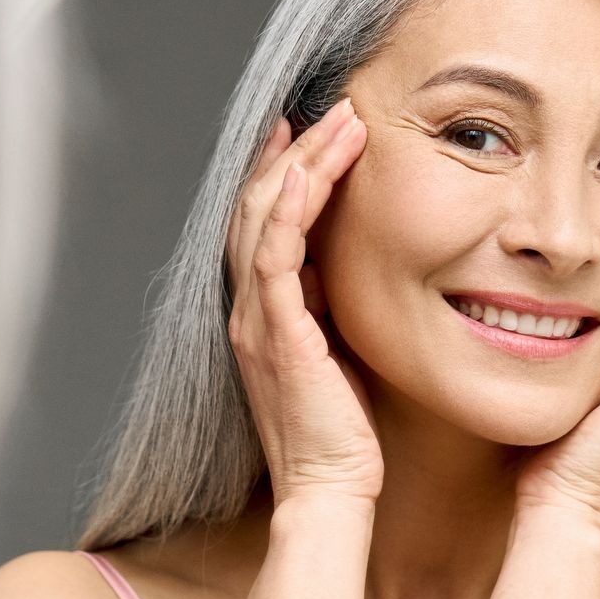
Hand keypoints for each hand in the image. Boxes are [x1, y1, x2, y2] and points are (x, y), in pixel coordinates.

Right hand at [224, 100, 381, 508]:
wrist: (330, 491)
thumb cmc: (345, 436)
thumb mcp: (340, 356)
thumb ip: (333, 312)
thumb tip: (349, 272)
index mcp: (264, 316)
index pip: (263, 226)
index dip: (280, 173)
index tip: (306, 131)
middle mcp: (249, 312)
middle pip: (257, 208)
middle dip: (293, 151)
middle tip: (329, 107)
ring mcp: (257, 321)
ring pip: (263, 218)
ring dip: (300, 163)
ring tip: (340, 121)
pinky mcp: (277, 334)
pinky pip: (273, 256)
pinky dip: (287, 208)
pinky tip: (306, 172)